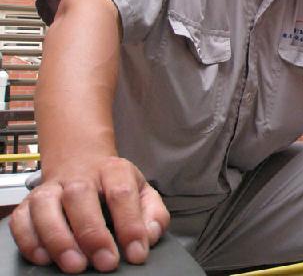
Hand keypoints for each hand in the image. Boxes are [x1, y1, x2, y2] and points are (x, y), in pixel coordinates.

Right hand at [10, 156, 169, 273]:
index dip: (130, 225)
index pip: (122, 193)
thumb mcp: (142, 192)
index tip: (136, 253)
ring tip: (75, 265)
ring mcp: (50, 189)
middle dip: (93, 233)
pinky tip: (45, 258)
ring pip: (46, 206)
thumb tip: (151, 236)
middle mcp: (78, 176)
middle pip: (80, 196)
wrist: (81, 163)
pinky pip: (21, 221)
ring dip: (59, 239)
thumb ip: (154, 214)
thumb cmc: (114, 185)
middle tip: (106, 262)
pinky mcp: (28, 204)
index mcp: (112, 170)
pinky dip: (30, 240)